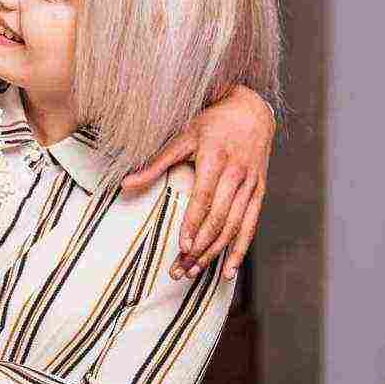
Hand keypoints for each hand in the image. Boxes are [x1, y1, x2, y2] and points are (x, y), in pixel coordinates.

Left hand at [121, 85, 274, 280]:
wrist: (252, 110)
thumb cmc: (210, 123)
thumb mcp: (182, 137)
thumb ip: (155, 164)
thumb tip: (124, 185)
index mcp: (216, 158)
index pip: (205, 198)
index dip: (193, 223)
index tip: (181, 246)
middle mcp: (237, 173)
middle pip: (219, 218)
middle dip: (200, 247)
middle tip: (180, 270)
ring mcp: (251, 184)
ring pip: (234, 226)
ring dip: (215, 253)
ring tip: (195, 272)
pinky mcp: (260, 191)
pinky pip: (251, 225)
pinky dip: (240, 249)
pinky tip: (227, 270)